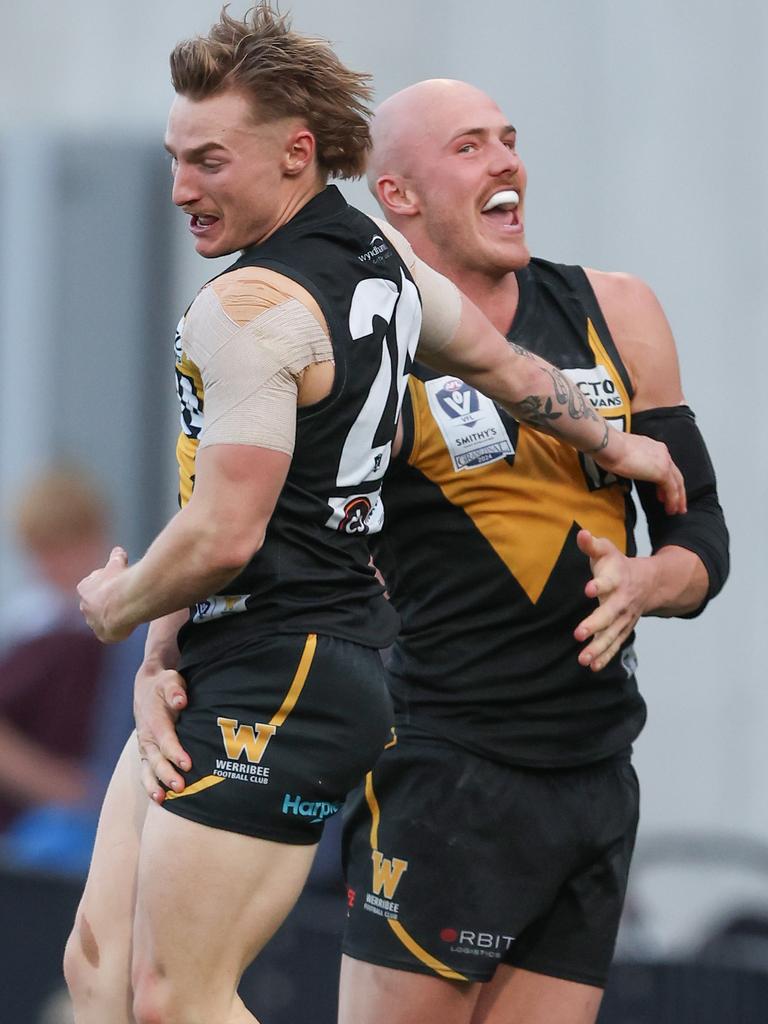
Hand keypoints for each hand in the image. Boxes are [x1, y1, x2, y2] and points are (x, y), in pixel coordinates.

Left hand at [77, 547, 131, 641]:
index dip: (104, 584)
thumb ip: (116, 557)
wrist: (125, 601)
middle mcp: (84, 606)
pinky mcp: (103, 635)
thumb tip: (118, 550)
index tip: (115, 582)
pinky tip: (127, 624)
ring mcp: (93, 622)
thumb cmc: (119, 580)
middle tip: (121, 598)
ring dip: (110, 616)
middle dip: (105, 602)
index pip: (91, 586)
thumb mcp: (117, 563)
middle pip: (94, 604)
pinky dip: (116, 629)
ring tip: (126, 612)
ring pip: (100, 620)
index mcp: (85, 588)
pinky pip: (109, 633)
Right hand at [134, 660, 190, 802]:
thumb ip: (175, 691)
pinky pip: (147, 773)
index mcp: (154, 720)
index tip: (188, 764)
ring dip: (155, 785)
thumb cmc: (164, 686)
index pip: (165, 739)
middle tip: (181, 787)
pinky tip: (161, 800)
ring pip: (148, 770)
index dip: (176, 752)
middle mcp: (147, 737)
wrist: (146, 690)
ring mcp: (145, 748)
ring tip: (163, 800)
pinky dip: (151, 786)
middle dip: (167, 774)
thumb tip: (180, 701)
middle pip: (156, 759)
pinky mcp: (146, 755)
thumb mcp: (170, 681)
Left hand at [573, 529, 654, 671]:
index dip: (598, 585)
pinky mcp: (622, 629)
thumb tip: (581, 533)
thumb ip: (592, 544)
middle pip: (609, 614)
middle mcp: (622, 602)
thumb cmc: (618, 565)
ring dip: (597, 648)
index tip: (588, 589)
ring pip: (611, 635)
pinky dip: (604, 656)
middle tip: (578, 633)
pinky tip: (592, 667)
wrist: (648, 582)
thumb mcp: (607, 551)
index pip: (607, 582)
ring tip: (582, 659)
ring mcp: (624, 619)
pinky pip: (614, 645)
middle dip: (594, 624)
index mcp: (618, 580)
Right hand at [593, 431, 686, 515]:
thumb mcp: (625, 455)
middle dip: (678, 491)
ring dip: (678, 498)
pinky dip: (672, 501)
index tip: (664, 491)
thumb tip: (629, 471)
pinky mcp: (662, 472)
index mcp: (653, 447)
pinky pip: (672, 490)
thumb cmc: (611, 449)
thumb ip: (632, 463)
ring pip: (677, 483)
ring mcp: (664, 462)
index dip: (668, 480)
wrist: (611, 446)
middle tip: (678, 504)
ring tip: (676, 510)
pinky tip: (670, 509)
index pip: (666, 466)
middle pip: (676, 475)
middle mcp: (662, 452)